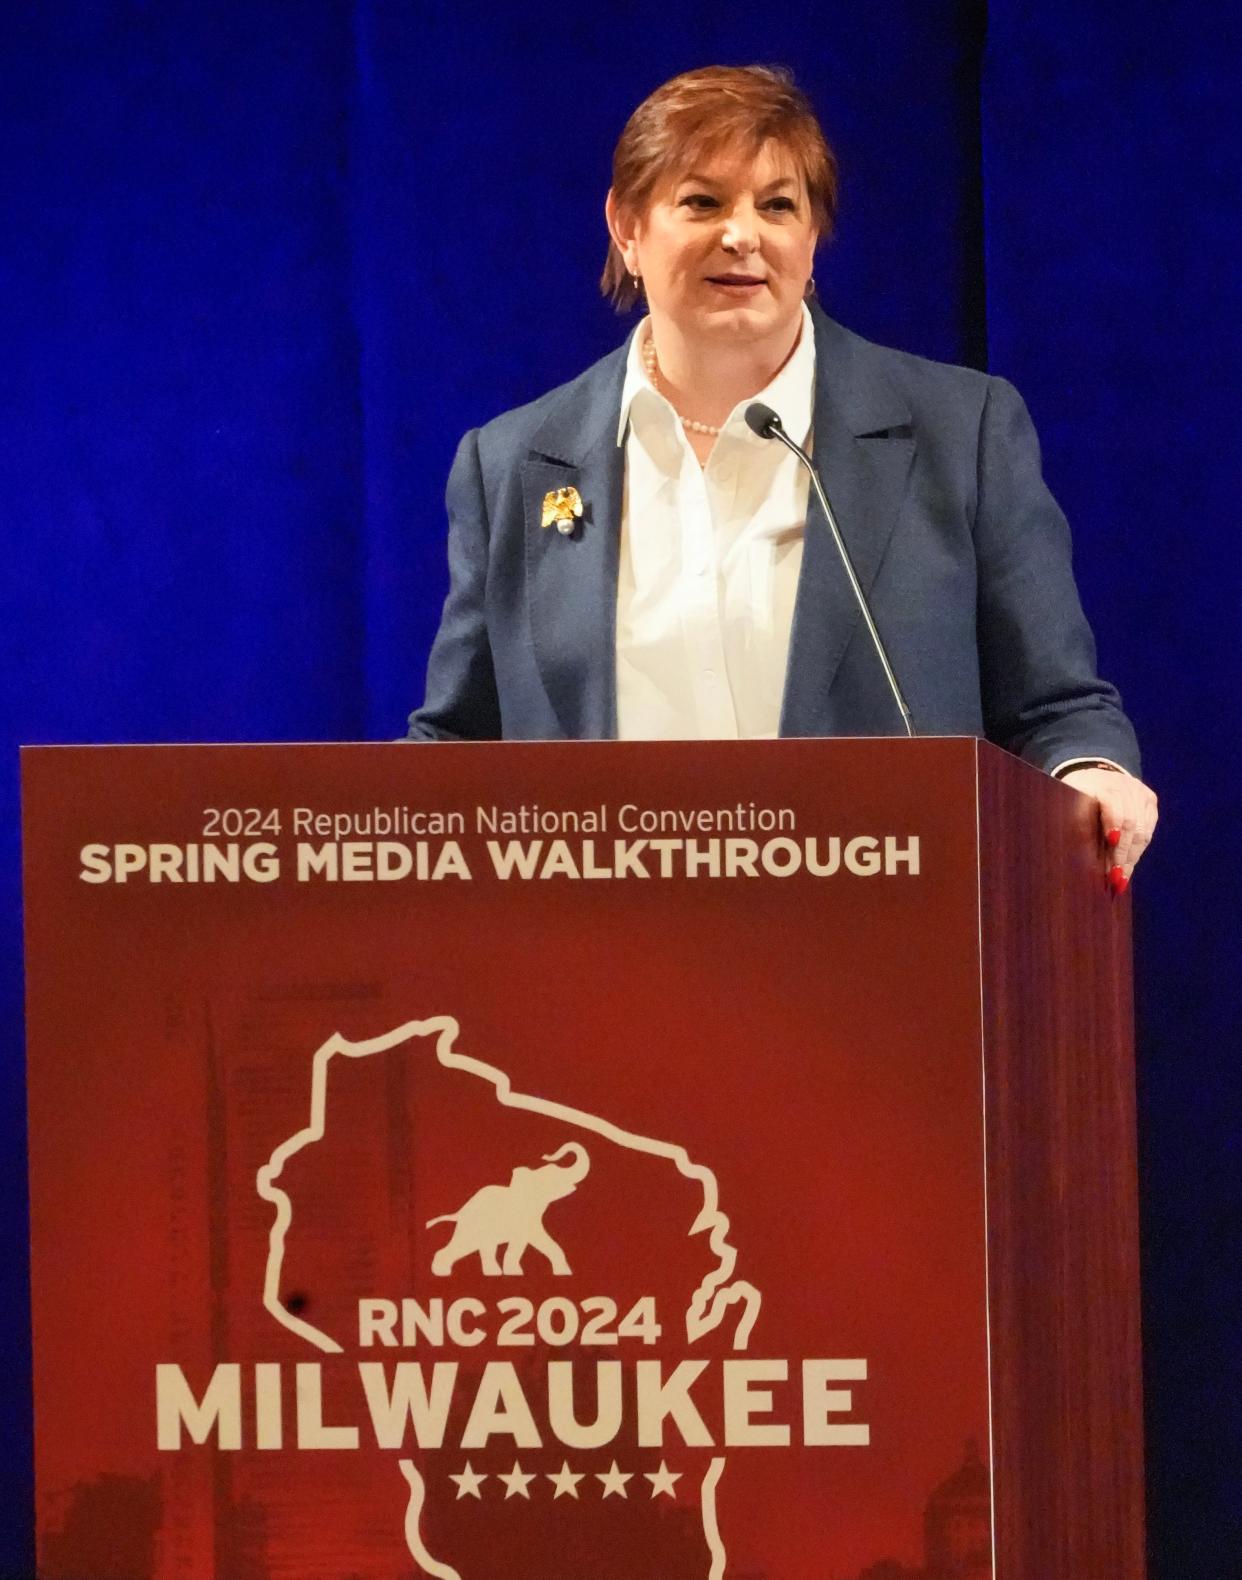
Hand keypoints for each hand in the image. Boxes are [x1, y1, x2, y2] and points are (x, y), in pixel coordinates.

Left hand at [1059, 767, 1157, 892]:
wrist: (1093, 777)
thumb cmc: (1075, 797)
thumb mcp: (1069, 808)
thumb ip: (1080, 827)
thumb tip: (1087, 863)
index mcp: (1099, 784)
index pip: (1115, 812)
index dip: (1115, 836)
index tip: (1111, 860)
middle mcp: (1123, 784)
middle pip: (1132, 824)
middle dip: (1123, 854)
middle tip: (1116, 878)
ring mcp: (1139, 790)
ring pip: (1143, 829)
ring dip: (1132, 856)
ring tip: (1123, 877)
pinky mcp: (1149, 799)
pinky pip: (1149, 827)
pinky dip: (1140, 847)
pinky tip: (1130, 862)